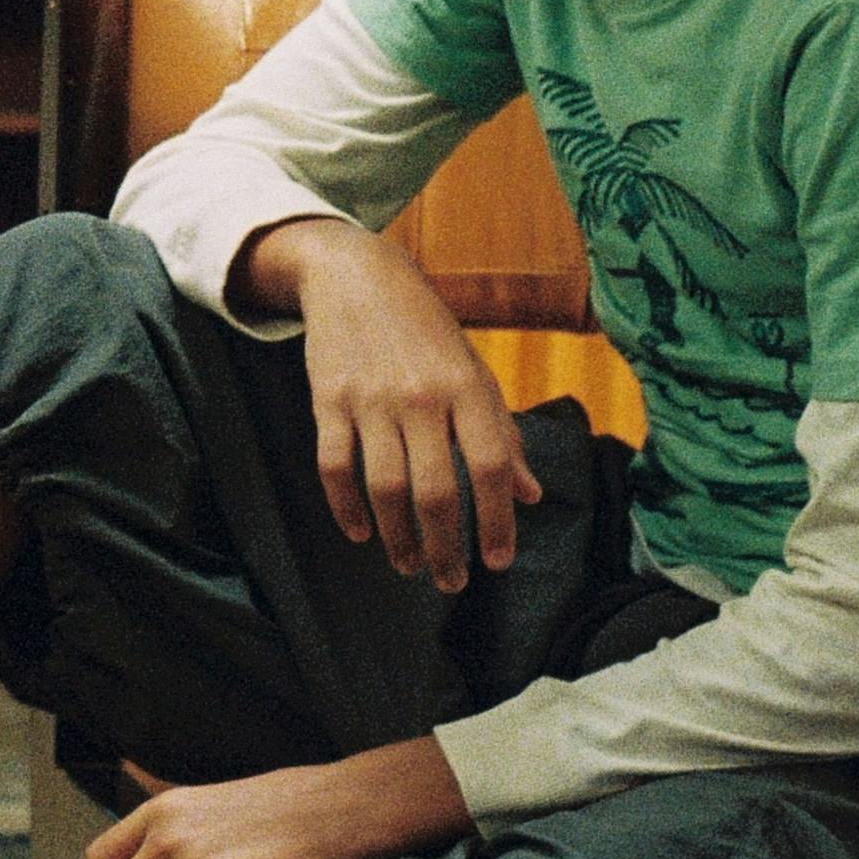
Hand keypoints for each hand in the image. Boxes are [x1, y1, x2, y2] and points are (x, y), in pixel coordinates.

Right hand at [279, 219, 541, 593]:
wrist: (356, 276)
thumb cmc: (426, 330)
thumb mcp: (474, 372)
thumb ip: (502, 434)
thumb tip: (531, 494)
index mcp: (468, 389)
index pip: (492, 468)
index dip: (499, 521)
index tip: (498, 560)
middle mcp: (422, 396)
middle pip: (437, 491)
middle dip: (447, 548)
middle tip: (451, 582)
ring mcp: (371, 399)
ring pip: (386, 488)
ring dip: (399, 539)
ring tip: (410, 565)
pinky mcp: (328, 400)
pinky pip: (334, 466)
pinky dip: (346, 507)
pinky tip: (360, 533)